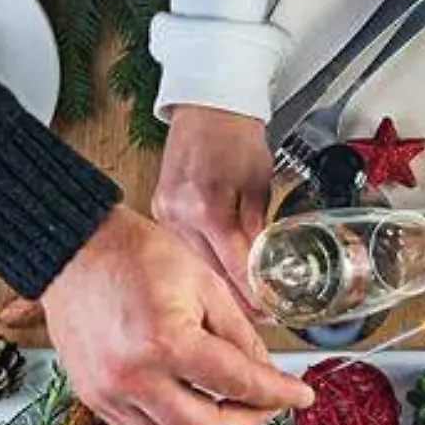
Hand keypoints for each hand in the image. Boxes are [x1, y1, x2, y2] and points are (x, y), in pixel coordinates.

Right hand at [42, 206, 314, 424]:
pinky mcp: (94, 398)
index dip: (277, 394)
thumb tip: (266, 375)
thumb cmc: (138, 255)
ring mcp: (109, 393)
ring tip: (235, 410)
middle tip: (268, 407)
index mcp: (166, 342)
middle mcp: (134, 378)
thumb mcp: (205, 285)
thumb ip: (241, 336)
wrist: (74, 249)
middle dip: (248, 423)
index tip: (301, 397)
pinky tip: (195, 409)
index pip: (238, 384)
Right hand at [151, 107, 272, 308]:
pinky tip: (213, 276)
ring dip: (215, 284)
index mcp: (208, 208)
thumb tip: (264, 270)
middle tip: (256, 316)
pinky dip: (199, 263)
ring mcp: (164, 214)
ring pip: (193, 265)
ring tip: (237, 303)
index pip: (235, 267)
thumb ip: (259, 231)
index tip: (266, 311)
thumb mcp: (260, 186)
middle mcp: (180, 215)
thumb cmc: (236, 136)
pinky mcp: (158, 211)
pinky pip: (182, 249)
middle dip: (234, 300)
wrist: (208, 108)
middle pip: (210, 274)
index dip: (253, 293)